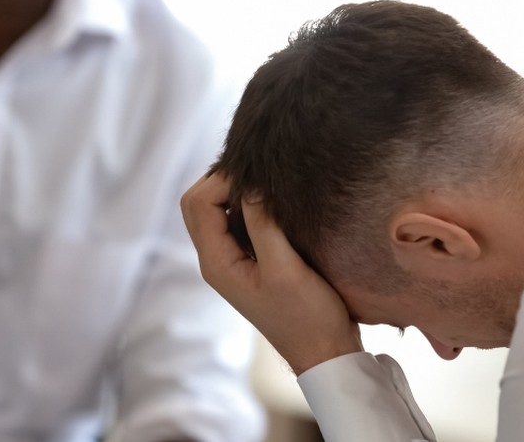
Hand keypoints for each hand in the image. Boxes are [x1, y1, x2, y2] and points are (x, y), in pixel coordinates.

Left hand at [181, 172, 362, 374]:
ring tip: (269, 180)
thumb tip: (251, 182)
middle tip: (261, 171)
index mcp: (216, 263)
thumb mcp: (286, 269)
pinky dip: (249, 203)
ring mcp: (232, 260)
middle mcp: (217, 260)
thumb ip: (263, 225)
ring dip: (236, 190)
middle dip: (223, 179)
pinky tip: (276, 199)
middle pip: (198, 204)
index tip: (260, 174)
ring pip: (215, 210)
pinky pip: (236, 221)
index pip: (198, 204)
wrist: (325, 352)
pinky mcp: (251, 259)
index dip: (223, 180)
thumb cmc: (308, 318)